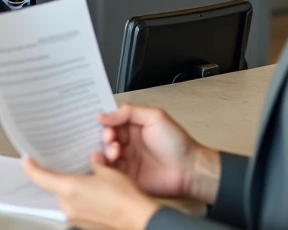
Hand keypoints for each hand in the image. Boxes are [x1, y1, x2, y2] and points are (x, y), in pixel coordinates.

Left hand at [23, 153, 159, 229]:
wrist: (138, 218)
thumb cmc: (124, 197)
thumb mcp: (108, 171)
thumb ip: (95, 163)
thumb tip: (93, 160)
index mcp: (69, 189)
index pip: (40, 178)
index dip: (31, 168)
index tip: (26, 160)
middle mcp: (68, 206)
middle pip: (56, 188)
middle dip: (63, 177)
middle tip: (75, 167)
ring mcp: (75, 218)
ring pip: (67, 198)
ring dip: (74, 189)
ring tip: (91, 180)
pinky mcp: (83, 224)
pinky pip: (77, 207)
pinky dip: (82, 199)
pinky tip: (97, 194)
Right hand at [99, 104, 220, 203]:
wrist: (188, 170)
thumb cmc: (177, 143)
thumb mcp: (155, 117)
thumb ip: (128, 112)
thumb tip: (103, 115)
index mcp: (134, 126)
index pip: (112, 120)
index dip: (104, 121)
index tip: (99, 121)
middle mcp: (128, 142)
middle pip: (106, 137)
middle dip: (104, 136)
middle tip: (111, 138)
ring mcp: (127, 159)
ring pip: (106, 154)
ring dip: (106, 151)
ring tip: (116, 152)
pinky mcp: (127, 176)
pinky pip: (110, 171)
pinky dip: (106, 167)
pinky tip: (110, 163)